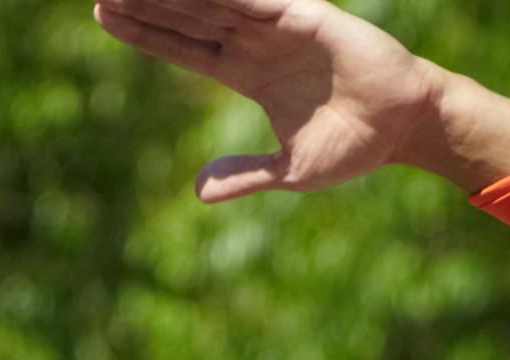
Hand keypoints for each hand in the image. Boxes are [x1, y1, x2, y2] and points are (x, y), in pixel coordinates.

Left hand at [89, 0, 451, 198]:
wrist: (405, 127)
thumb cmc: (354, 146)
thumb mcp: (290, 172)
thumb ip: (246, 175)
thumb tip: (199, 191)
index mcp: (248, 74)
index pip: (184, 46)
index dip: (145, 31)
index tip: (104, 16)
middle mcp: (257, 43)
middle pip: (189, 13)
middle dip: (146, 0)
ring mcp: (280, 27)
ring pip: (214, 0)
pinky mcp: (307, 17)